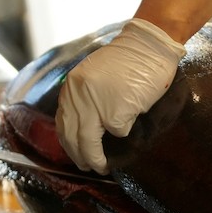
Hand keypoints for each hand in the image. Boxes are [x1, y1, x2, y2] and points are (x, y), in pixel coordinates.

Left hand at [56, 18, 185, 173]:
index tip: (74, 152)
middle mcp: (78, 97)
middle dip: (79, 155)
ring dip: (94, 158)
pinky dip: (123, 134)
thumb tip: (83, 127)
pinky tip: (129, 130)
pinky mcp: (117, 112)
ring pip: (89, 142)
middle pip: (72, 136)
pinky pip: (118, 132)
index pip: (63, 122)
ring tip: (101, 166)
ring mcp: (96, 106)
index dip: (68, 141)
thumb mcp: (93, 77)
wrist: (148, 45)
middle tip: (87, 166)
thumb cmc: (128, 60)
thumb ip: (84, 98)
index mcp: (71, 87)